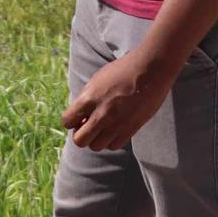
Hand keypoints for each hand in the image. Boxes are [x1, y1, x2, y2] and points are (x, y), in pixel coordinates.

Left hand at [61, 48, 178, 150]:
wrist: (150, 70)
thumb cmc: (122, 71)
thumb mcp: (97, 80)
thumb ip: (86, 98)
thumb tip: (78, 116)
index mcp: (90, 97)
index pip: (67, 121)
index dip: (70, 120)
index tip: (77, 116)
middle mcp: (102, 113)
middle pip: (79, 140)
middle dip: (80, 134)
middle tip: (88, 125)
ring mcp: (117, 123)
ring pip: (96, 147)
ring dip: (96, 139)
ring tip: (102, 127)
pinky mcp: (131, 129)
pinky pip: (114, 145)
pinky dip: (111, 141)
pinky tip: (114, 129)